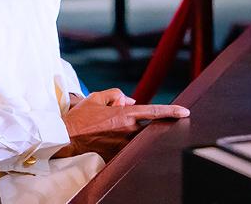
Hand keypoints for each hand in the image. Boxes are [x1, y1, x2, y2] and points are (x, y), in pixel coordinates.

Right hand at [56, 88, 188, 161]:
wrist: (64, 139)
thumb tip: (129, 100)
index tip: (185, 112)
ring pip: (135, 137)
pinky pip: (124, 147)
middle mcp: (127, 131)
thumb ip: (115, 95)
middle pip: (147, 127)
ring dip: (128, 132)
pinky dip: (120, 141)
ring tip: (108, 130)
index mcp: (124, 114)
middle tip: (127, 121)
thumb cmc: (79, 117)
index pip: (154, 112)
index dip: (171, 111)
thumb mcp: (96, 97)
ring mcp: (122, 145)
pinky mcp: (116, 156)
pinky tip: (105, 139)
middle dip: (145, 124)